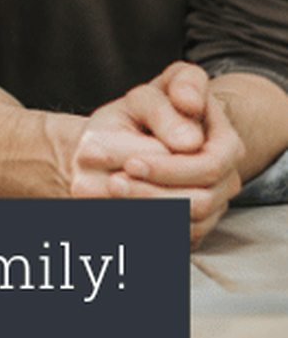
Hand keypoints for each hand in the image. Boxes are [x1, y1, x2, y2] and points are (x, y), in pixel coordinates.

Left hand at [69, 63, 243, 246]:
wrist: (130, 137)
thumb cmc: (141, 113)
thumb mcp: (144, 98)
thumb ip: (161, 108)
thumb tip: (190, 141)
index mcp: (223, 140)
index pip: (209, 165)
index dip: (170, 169)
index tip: (130, 163)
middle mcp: (227, 176)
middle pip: (200, 201)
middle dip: (152, 194)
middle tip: (112, 183)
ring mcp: (215, 203)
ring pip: (188, 225)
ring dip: (146, 213)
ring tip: (109, 195)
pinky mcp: (196, 225)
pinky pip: (178, 239)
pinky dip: (146, 229)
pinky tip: (117, 212)